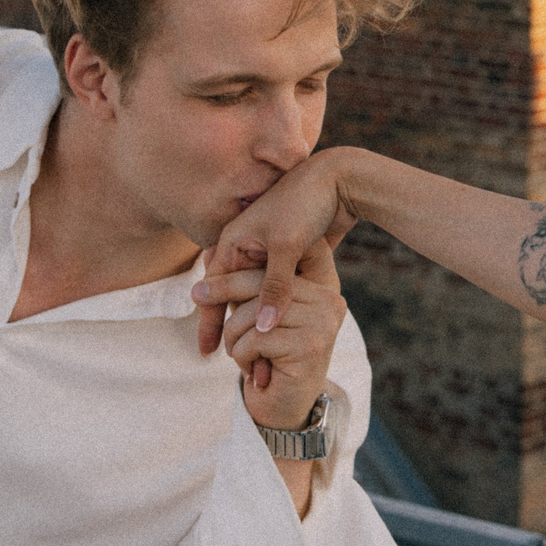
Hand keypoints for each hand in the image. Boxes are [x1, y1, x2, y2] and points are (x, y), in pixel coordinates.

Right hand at [193, 149, 357, 356]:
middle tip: (229, 365)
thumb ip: (274, 287)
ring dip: (254, 323)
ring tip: (255, 357)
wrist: (339, 180)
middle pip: (231, 297)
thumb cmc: (306, 204)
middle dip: (231, 329)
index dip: (209, 322)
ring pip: (254, 297)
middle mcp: (245, 248)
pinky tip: (277, 335)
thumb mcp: (286, 245)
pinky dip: (274, 312)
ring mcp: (266, 254)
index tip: (207, 352)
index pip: (214, 289)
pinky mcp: (287, 258)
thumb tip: (262, 327)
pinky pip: (276, 291)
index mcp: (234, 240)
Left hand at [215, 239, 345, 430]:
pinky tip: (254, 371)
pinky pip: (255, 339)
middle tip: (198, 301)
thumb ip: (246, 287)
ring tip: (240, 354)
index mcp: (322, 287)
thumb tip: (209, 252)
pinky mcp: (309, 347)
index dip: (233, 275)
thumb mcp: (259, 317)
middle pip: (261, 286)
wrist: (283, 411)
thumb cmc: (268, 358)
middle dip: (222, 294)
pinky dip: (242, 356)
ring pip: (253, 314)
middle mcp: (329, 301)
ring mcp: (322, 324)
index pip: (270, 270)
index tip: (202, 285)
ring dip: (234, 338)